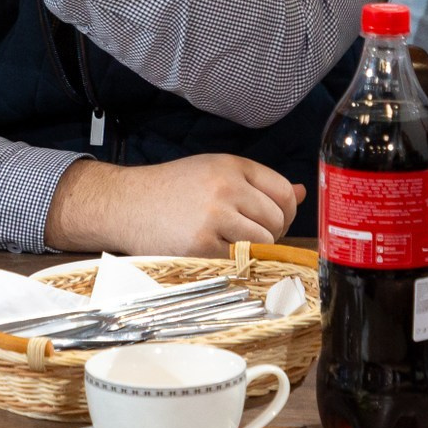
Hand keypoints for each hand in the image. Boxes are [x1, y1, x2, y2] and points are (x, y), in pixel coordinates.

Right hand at [44, 155, 305, 255]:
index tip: (275, 221)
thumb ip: (257, 182)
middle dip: (271, 233)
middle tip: (249, 237)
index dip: (287, 211)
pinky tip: (215, 253)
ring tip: (231, 245)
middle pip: (278, 220)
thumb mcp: (213, 171)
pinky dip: (233, 262)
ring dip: (254, 250)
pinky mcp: (202, 245)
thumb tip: (301, 192)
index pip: (284, 191)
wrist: (126, 204)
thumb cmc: (171, 189)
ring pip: (263, 242)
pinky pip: (239, 260)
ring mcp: (215, 217)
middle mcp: (227, 187)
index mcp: (232, 166)